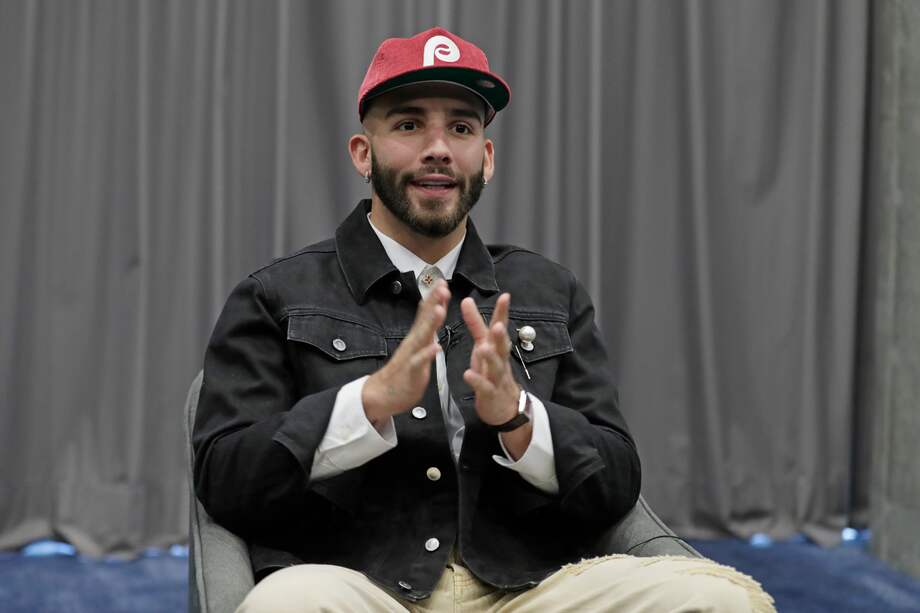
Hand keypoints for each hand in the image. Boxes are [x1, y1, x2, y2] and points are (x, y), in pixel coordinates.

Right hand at [362, 280, 448, 425]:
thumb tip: (434, 313)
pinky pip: (419, 363)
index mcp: (418, 338)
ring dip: (431, 323)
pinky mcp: (411, 372)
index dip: (434, 298)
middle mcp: (413, 343)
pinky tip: (436, 347)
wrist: (382, 395)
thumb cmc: (404, 373)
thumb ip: (426, 332)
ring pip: (422, 337)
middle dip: (434, 302)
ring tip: (440, 309)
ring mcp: (411, 356)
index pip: (426, 314)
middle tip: (442, 285)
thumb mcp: (418, 348)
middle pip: (424, 319)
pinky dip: (427, 355)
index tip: (442, 282)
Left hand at [460, 293, 521, 426]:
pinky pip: (484, 387)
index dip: (502, 313)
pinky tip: (468, 374)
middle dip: (501, 336)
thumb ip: (475, 323)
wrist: (503, 405)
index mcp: (496, 346)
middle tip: (498, 326)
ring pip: (496, 367)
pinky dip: (477, 381)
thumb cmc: (490, 370)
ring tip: (483, 349)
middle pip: (502, 346)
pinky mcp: (490, 393)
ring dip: (490, 358)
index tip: (505, 297)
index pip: (500, 326)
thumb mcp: (483, 344)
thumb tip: (466, 299)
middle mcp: (499, 359)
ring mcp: (496, 377)